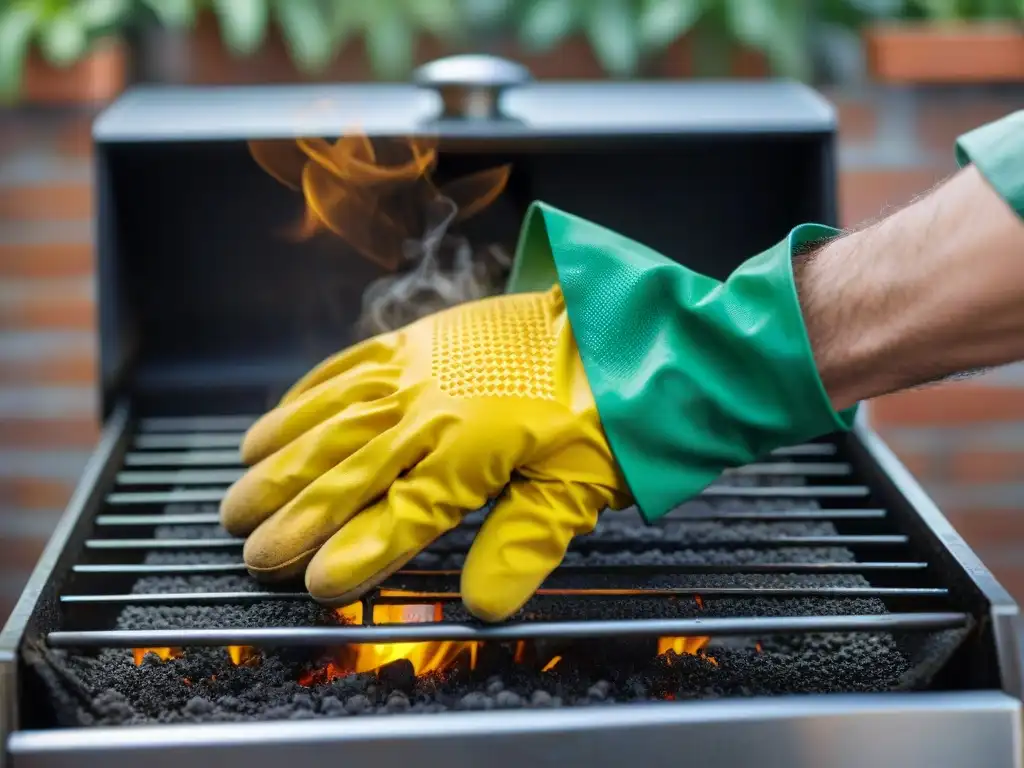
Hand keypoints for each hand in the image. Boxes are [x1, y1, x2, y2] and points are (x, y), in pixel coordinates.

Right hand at [219, 285, 632, 621]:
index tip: (312, 586)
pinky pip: (349, 366)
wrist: (619, 327)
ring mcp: (419, 368)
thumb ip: (524, 544)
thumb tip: (481, 605)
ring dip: (281, 457)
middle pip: (347, 470)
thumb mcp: (578, 487)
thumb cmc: (606, 413)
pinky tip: (279, 418)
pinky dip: (306, 395)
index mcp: (471, 452)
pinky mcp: (420, 339)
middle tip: (247, 548)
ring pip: (332, 419)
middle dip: (293, 513)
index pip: (398, 517)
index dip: (354, 555)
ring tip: (239, 487)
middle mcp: (431, 409)